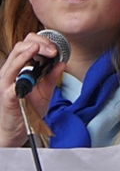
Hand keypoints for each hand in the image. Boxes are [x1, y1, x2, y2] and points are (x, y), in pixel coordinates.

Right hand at [0, 32, 65, 146]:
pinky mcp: (8, 96)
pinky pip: (11, 84)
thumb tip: (62, 62)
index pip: (27, 46)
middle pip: (19, 48)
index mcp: (20, 69)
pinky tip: (27, 73)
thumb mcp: (45, 90)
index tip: (56, 48)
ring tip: (38, 49)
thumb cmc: (28, 108)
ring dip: (26, 53)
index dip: (41, 42)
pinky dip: (19, 76)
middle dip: (37, 44)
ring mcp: (7, 84)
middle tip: (52, 49)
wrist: (18, 129)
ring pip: (12, 61)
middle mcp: (11, 73)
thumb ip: (52, 76)